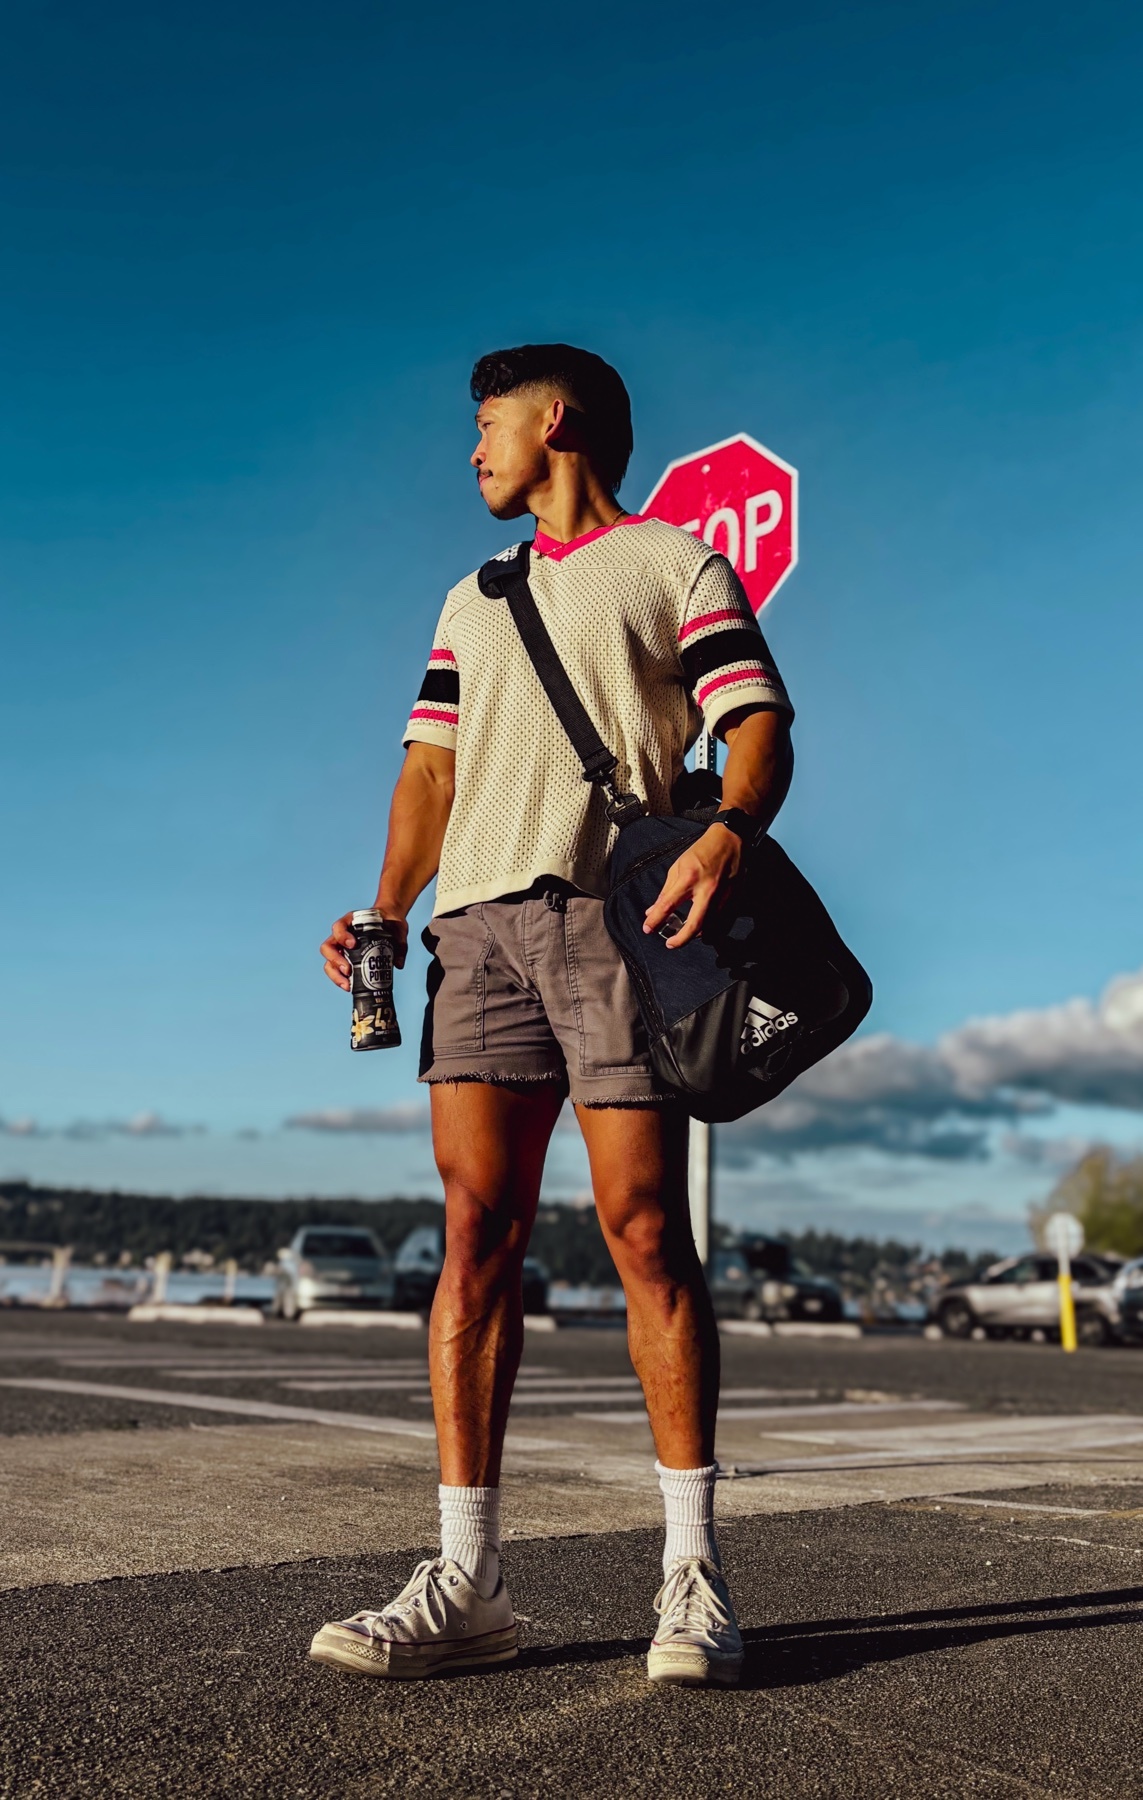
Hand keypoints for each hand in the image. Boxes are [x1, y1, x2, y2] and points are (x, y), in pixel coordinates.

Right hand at [319, 911, 408, 988]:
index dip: (342, 936)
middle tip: (348, 971)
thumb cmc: (391, 924)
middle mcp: (342, 935)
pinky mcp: (346, 960)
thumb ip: (400, 944)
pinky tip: (350, 987)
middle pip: (328, 947)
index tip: (353, 944)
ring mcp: (342, 948)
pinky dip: (341, 980)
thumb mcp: (398, 930)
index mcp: (351, 922)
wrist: (392, 924)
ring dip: (335, 975)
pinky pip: (338, 971)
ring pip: (329, 962)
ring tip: (348, 985)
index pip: (338, 927)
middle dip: (335, 961)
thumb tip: (398, 964)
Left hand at [642, 826, 741, 948]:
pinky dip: (711, 929)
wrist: (730, 839)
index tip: (648, 928)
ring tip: (685, 934)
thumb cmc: (702, 851)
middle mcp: (707, 890)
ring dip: (695, 935)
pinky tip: (703, 928)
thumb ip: (666, 892)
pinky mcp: (734, 899)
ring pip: (710, 927)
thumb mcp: (678, 867)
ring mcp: (724, 896)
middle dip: (681, 940)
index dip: (655, 920)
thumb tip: (653, 910)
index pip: (668, 905)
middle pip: (694, 925)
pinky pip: (722, 922)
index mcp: (689, 878)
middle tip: (670, 944)